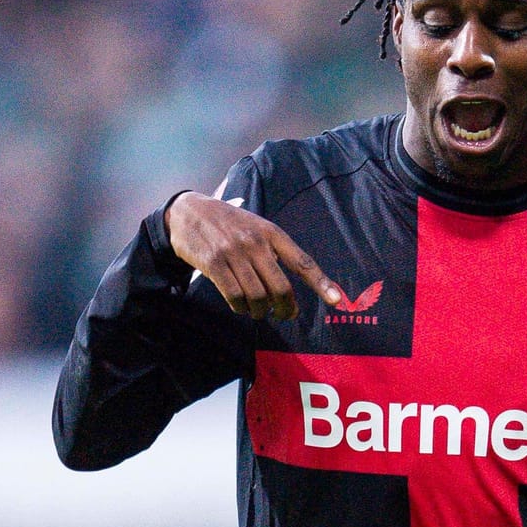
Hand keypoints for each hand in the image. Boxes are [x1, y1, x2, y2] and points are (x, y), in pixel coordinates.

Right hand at [164, 192, 341, 319]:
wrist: (189, 211)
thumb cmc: (229, 225)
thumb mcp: (257, 228)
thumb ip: (275, 251)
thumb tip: (289, 290)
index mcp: (272, 233)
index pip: (302, 261)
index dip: (321, 282)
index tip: (337, 300)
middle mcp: (256, 242)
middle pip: (281, 287)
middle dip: (286, 308)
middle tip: (284, 315)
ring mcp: (234, 252)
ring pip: (258, 296)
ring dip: (261, 312)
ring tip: (259, 312)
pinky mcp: (213, 263)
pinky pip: (234, 296)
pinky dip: (241, 308)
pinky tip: (241, 307)